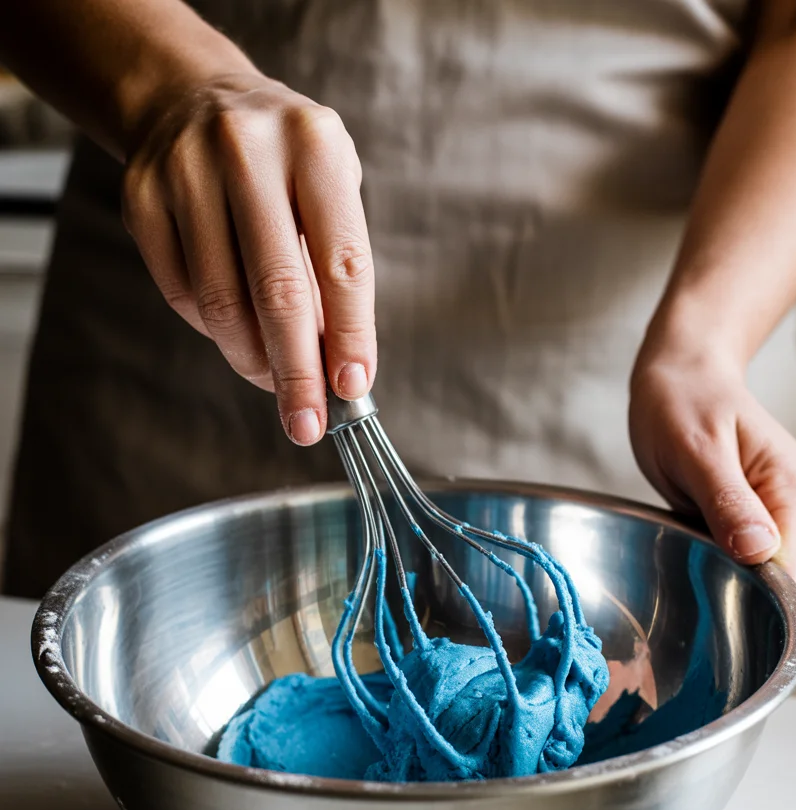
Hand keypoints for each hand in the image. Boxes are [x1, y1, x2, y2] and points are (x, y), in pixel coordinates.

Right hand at [121, 71, 374, 444]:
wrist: (193, 99)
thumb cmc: (285, 164)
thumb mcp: (329, 191)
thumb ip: (335, 270)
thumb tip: (336, 370)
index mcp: (315, 145)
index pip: (342, 262)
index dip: (349, 334)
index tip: (352, 387)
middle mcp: (248, 151)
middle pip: (277, 292)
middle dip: (296, 372)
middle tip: (307, 424)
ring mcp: (186, 171)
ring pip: (222, 302)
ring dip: (252, 360)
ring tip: (275, 381)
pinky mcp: (143, 198)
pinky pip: (183, 293)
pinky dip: (213, 330)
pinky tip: (235, 331)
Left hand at [629, 350, 795, 612]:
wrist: (687, 380)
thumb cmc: (684, 406)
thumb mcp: (695, 450)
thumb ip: (727, 503)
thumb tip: (759, 551)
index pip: (793, 580)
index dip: (753, 604)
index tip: (710, 603)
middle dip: (750, 605)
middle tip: (695, 581)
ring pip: (789, 591)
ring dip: (747, 595)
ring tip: (702, 565)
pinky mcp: (793, 526)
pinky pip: (776, 575)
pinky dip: (746, 581)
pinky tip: (715, 565)